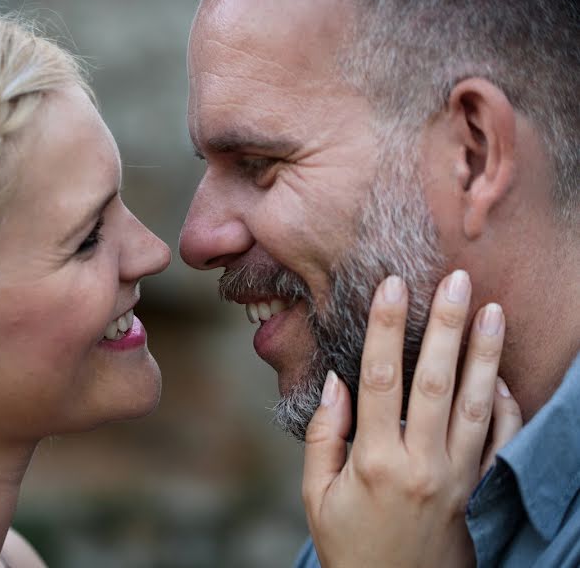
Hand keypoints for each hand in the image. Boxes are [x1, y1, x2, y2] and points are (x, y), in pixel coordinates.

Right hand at [302, 271, 522, 567]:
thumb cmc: (350, 547)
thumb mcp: (316, 496)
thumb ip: (323, 437)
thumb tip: (336, 383)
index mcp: (373, 461)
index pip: (379, 380)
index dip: (385, 329)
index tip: (391, 287)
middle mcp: (420, 463)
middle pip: (434, 381)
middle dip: (446, 326)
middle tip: (456, 279)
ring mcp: (456, 477)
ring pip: (474, 404)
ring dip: (484, 354)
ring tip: (492, 310)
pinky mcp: (476, 490)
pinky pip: (498, 441)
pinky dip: (504, 406)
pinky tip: (501, 374)